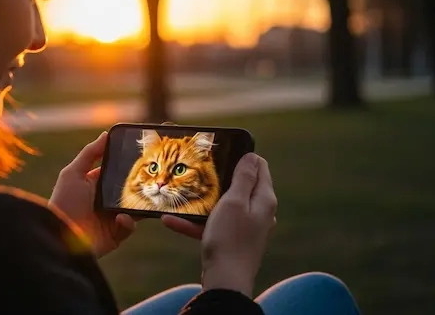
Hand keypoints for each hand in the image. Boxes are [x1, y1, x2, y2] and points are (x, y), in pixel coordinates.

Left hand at [49, 131, 136, 257]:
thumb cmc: (63, 202)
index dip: (128, 165)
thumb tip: (105, 134)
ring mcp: (111, 217)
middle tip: (154, 178)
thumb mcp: (73, 173)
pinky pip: (129, 226)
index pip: (116, 171)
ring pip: (134, 207)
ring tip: (146, 197)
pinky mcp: (115, 234)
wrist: (60, 238)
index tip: (145, 157)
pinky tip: (120, 218)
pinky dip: (127, 222)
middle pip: (129, 188)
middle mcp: (105, 199)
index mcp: (95, 183)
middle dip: (141, 184)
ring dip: (140, 203)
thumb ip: (89, 153)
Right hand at [162, 153, 276, 297]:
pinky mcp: (232, 239)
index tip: (219, 153)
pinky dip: (195, 222)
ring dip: (201, 202)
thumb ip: (244, 178)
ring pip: (222, 206)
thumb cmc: (229, 238)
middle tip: (196, 172)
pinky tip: (171, 221)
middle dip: (217, 179)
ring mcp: (246, 226)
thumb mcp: (234, 202)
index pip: (259, 166)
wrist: (225, 281)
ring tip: (179, 196)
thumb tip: (252, 156)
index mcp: (263, 198)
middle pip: (240, 185)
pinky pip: (213, 224)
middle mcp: (259, 211)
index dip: (241, 156)